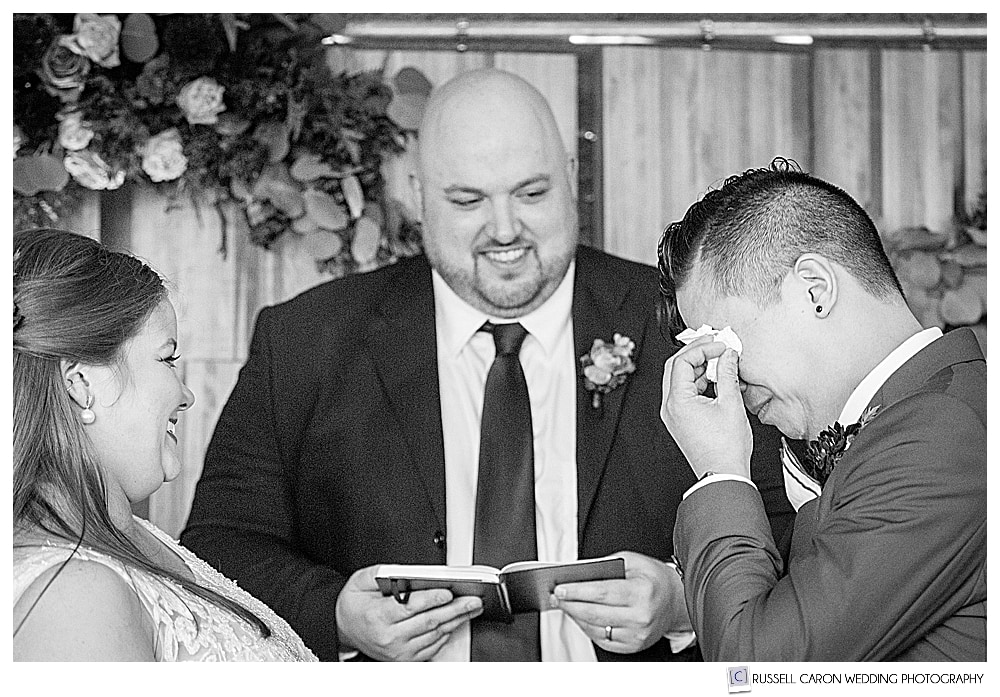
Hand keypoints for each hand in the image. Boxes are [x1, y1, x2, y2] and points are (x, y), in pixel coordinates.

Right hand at [334, 565, 482, 660]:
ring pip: (434, 635)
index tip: (448, 592)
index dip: (431, 599)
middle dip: (454, 609)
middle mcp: (389, 637)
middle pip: (429, 621)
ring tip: (470, 608)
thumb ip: (381, 573)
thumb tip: (404, 572)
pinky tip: (455, 622)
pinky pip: (432, 647)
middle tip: (472, 600)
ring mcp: (398, 651)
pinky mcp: (404, 659)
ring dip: (455, 621)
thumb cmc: (355, 605)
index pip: (410, 607)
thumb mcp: (361, 581)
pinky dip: (446, 633)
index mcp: (378, 616)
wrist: (344, 629)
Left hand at [550, 551, 689, 653]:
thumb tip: (578, 574)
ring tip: (564, 604)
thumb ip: (605, 566)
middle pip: (595, 613)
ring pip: (595, 628)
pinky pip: (602, 639)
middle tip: (556, 596)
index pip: (601, 593)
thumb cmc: (653, 579)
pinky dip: (587, 627)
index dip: (577, 591)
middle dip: (570, 604)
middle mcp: (640, 616)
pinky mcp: (633, 646)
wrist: (675, 601)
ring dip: (575, 616)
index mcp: (641, 592)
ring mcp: (637, 634)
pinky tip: (579, 616)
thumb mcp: (632, 561)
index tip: (560, 588)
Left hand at [660, 338, 752, 478]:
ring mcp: (673, 414)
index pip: (682, 361)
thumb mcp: (731, 404)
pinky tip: (715, 380)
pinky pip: (684, 393)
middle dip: (696, 353)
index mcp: (677, 401)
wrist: (723, 475)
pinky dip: (698, 382)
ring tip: (719, 362)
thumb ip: (728, 374)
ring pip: (679, 380)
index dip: (702, 348)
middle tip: (716, 345)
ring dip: (698, 367)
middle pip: (676, 367)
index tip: (720, 345)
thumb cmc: (725, 449)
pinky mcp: (680, 420)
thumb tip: (728, 355)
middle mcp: (670, 407)